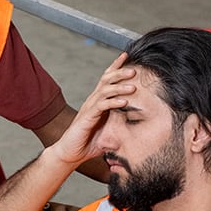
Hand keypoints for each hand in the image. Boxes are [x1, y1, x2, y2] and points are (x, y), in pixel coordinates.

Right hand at [50, 53, 137, 168]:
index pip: (107, 80)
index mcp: (98, 102)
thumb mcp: (110, 132)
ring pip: (104, 91)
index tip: (126, 57)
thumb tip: (139, 127)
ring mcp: (89, 108)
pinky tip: (123, 101)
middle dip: (120, 73)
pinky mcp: (87, 117)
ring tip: (133, 86)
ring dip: (119, 87)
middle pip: (106, 80)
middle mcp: (93, 101)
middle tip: (134, 69)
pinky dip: (113, 102)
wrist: (71, 154)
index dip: (115, 67)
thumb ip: (121, 125)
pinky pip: (101, 106)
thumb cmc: (88, 143)